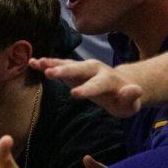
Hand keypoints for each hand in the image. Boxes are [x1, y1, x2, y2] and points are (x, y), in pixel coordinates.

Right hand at [30, 57, 144, 117]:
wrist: (121, 84)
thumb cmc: (124, 99)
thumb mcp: (131, 104)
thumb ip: (131, 98)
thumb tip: (134, 89)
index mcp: (108, 80)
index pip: (97, 85)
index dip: (87, 89)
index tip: (74, 95)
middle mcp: (94, 69)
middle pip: (78, 69)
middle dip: (65, 71)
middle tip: (50, 73)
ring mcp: (83, 67)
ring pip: (67, 64)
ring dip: (52, 63)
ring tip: (36, 63)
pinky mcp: (74, 69)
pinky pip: (60, 64)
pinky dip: (47, 63)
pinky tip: (33, 62)